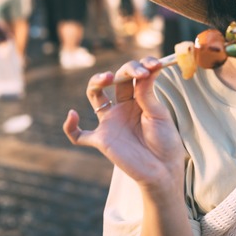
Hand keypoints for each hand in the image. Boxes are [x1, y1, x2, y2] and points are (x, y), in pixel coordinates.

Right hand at [63, 57, 185, 188]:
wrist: (163, 170)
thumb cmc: (165, 142)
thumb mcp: (159, 114)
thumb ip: (147, 93)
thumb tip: (146, 67)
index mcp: (139, 99)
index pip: (132, 76)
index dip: (140, 66)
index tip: (154, 65)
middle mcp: (122, 107)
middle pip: (115, 80)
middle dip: (126, 70)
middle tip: (139, 72)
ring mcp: (111, 122)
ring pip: (94, 95)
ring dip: (97, 82)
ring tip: (107, 77)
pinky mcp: (102, 140)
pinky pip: (79, 135)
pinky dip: (70, 127)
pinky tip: (72, 114)